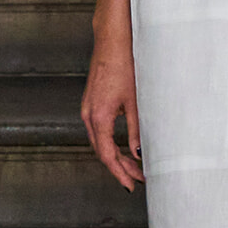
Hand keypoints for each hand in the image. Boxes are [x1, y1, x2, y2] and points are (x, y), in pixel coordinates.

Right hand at [81, 44, 144, 191]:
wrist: (112, 41)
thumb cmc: (125, 65)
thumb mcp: (135, 101)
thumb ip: (137, 129)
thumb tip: (139, 152)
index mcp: (99, 117)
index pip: (107, 155)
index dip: (120, 173)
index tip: (131, 185)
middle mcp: (89, 115)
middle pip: (102, 152)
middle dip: (120, 167)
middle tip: (137, 179)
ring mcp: (88, 109)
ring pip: (100, 142)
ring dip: (116, 156)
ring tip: (134, 166)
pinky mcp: (91, 103)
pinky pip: (99, 131)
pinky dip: (111, 143)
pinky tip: (124, 147)